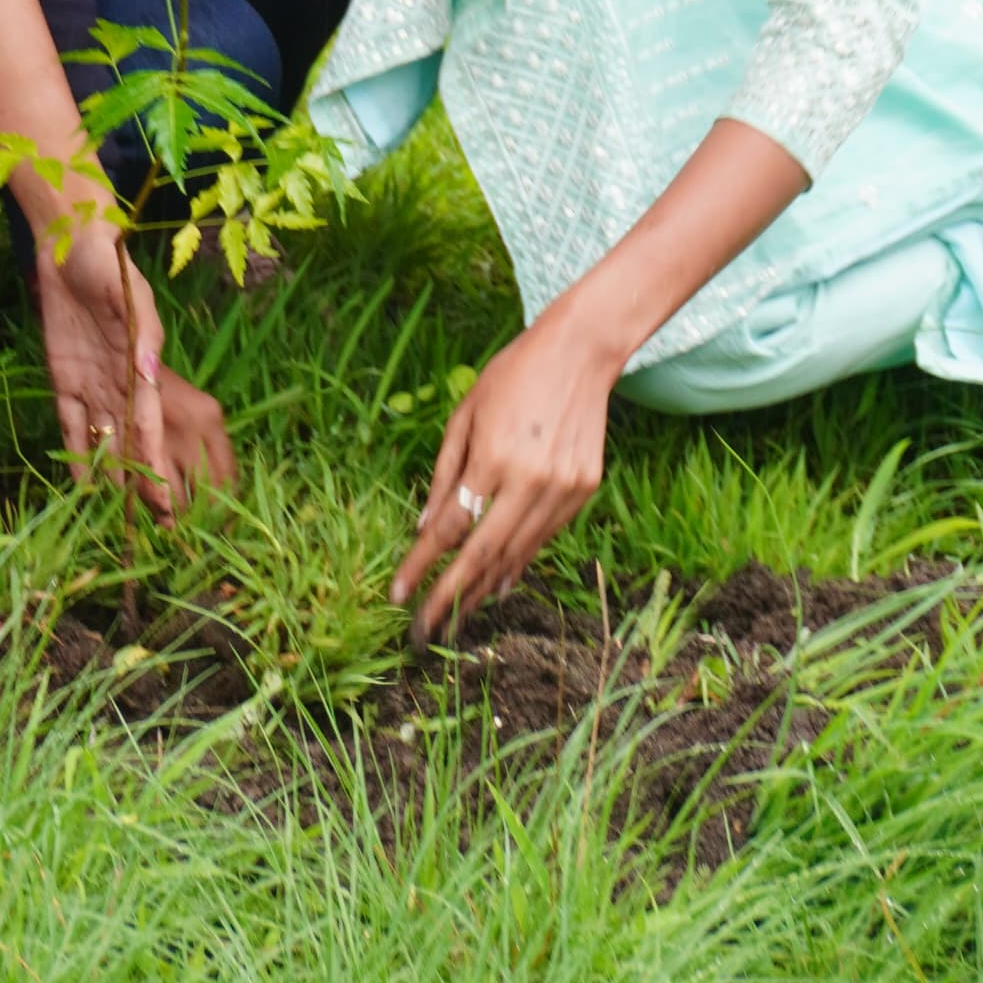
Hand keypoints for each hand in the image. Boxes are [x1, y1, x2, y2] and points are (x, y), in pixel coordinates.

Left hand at [33, 221, 235, 507]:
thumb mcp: (129, 292)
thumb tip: (151, 374)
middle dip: (144, 483)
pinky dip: (76, 455)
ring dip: (112, 476)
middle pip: (132, 442)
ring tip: (119, 519)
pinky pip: (71, 426)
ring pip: (105, 441)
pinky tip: (80, 486)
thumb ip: (141, 332)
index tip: (166, 500)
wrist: (69, 246)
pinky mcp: (64, 381)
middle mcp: (120, 383)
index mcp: (142, 365)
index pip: (149, 424)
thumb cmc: (109, 263)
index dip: (155, 462)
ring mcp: (93, 385)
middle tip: (156, 527)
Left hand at [393, 296, 624, 636]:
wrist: (580, 354)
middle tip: (427, 628)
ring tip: (458, 613)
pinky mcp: (584, 491)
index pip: (451, 527)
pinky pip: (543, 538)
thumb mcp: (465, 415)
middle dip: (451, 595)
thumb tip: (427, 527)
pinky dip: (518, 561)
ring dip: (484, 586)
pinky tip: (498, 581)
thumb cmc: (513, 377)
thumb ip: (445, 473)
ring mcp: (563, 489)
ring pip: (516, 553)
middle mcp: (531, 481)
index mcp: (495, 457)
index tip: (399, 595)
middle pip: (483, 554)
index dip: (422, 564)